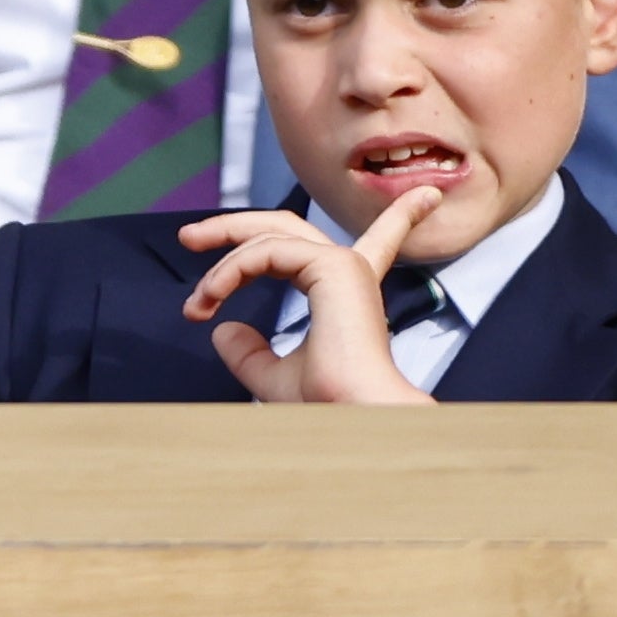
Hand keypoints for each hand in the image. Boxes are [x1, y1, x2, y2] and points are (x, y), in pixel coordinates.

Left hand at [180, 187, 438, 403]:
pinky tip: (211, 297)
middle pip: (284, 227)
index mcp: (346, 291)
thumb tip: (222, 330)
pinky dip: (229, 272)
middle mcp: (350, 272)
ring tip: (195, 304)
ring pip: (266, 238)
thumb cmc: (324, 406)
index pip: (374, 241)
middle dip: (234, 226)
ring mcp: (344, 264)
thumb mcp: (274, 377)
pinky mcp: (335, 265)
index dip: (402, 216)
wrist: (350, 421)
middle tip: (187, 236)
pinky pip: (265, 252)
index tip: (429, 196)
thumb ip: (250, 355)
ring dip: (219, 269)